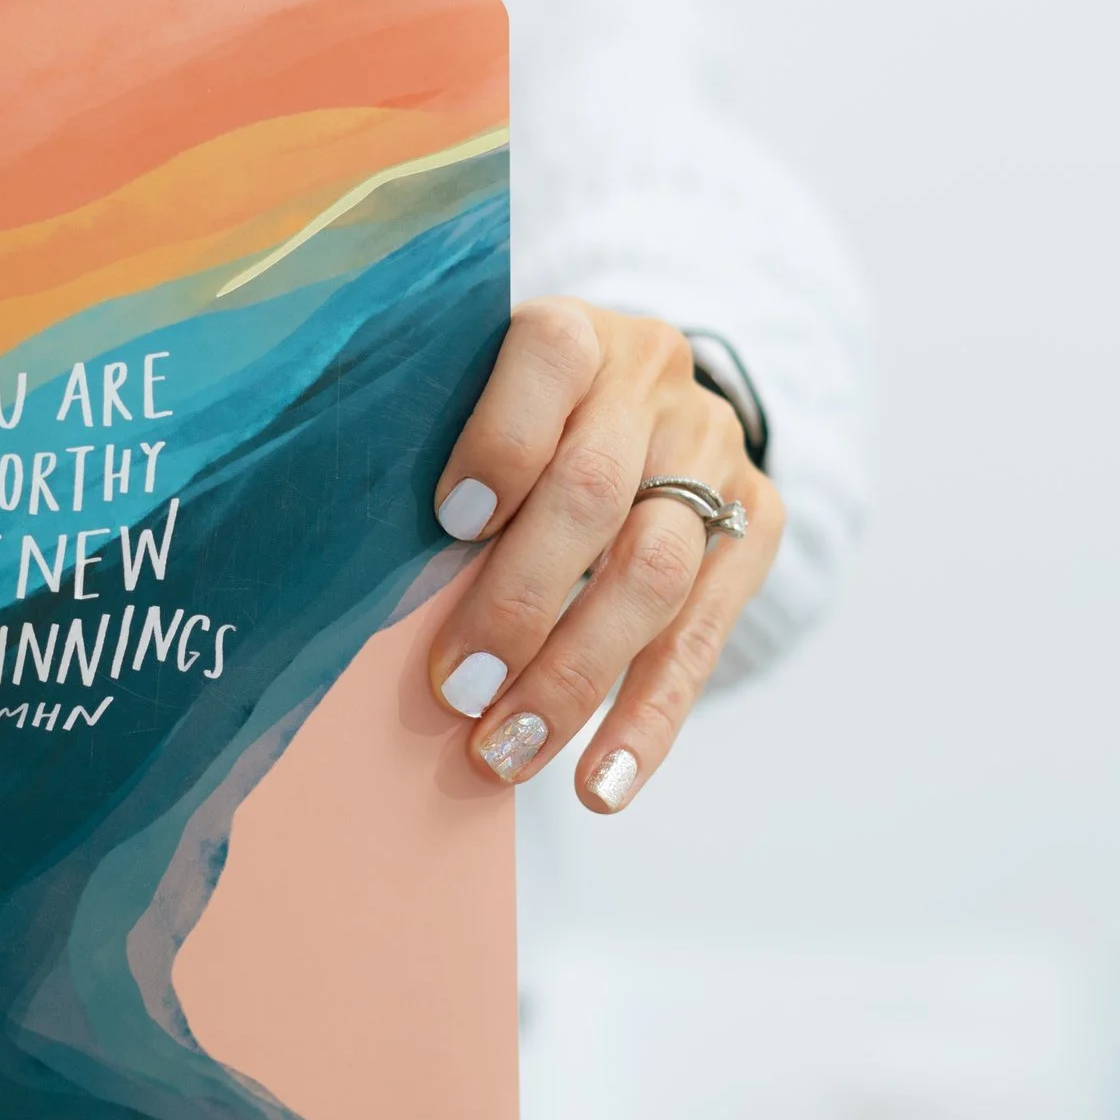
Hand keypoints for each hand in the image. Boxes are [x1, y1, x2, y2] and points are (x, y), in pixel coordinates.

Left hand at [428, 298, 783, 809]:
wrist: (642, 392)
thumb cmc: (513, 414)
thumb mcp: (473, 394)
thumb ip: (435, 452)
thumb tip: (363, 580)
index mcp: (574, 334)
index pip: (548, 361)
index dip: (502, 444)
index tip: (450, 524)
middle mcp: (654, 381)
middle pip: (596, 492)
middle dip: (522, 600)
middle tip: (456, 689)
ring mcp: (713, 454)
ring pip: (653, 575)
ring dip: (575, 678)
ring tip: (506, 751)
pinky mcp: (755, 523)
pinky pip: (701, 638)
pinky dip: (646, 723)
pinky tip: (602, 785)